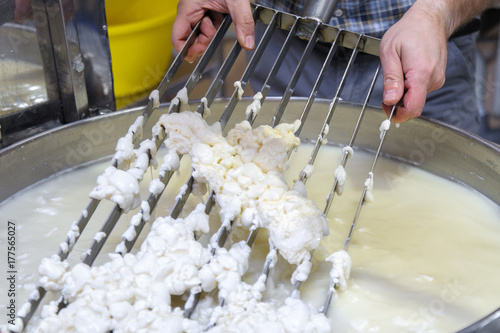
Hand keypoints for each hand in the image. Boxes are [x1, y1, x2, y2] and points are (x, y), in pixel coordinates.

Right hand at [171, 0, 254, 62]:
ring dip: (212, 31)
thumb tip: (247, 42)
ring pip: (200, 31)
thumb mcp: (236, 1)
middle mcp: (188, 10)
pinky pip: (207, 23)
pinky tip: (221, 15)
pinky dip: (216, 24)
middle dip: (204, 39)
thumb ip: (243, 22)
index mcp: (188, 8)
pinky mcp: (204, 8)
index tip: (199, 53)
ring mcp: (195, 9)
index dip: (186, 50)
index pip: (177, 38)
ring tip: (219, 18)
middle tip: (215, 32)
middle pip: (191, 37)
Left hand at [379, 5, 447, 122]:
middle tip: (387, 89)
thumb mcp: (390, 52)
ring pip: (416, 99)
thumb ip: (390, 78)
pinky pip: (420, 91)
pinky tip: (406, 72)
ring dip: (403, 93)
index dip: (397, 114)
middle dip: (397, 103)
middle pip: (413, 105)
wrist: (430, 20)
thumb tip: (390, 100)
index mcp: (421, 73)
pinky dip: (410, 88)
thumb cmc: (409, 31)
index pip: (412, 108)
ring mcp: (437, 80)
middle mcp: (433, 79)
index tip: (386, 109)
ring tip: (399, 73)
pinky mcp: (436, 79)